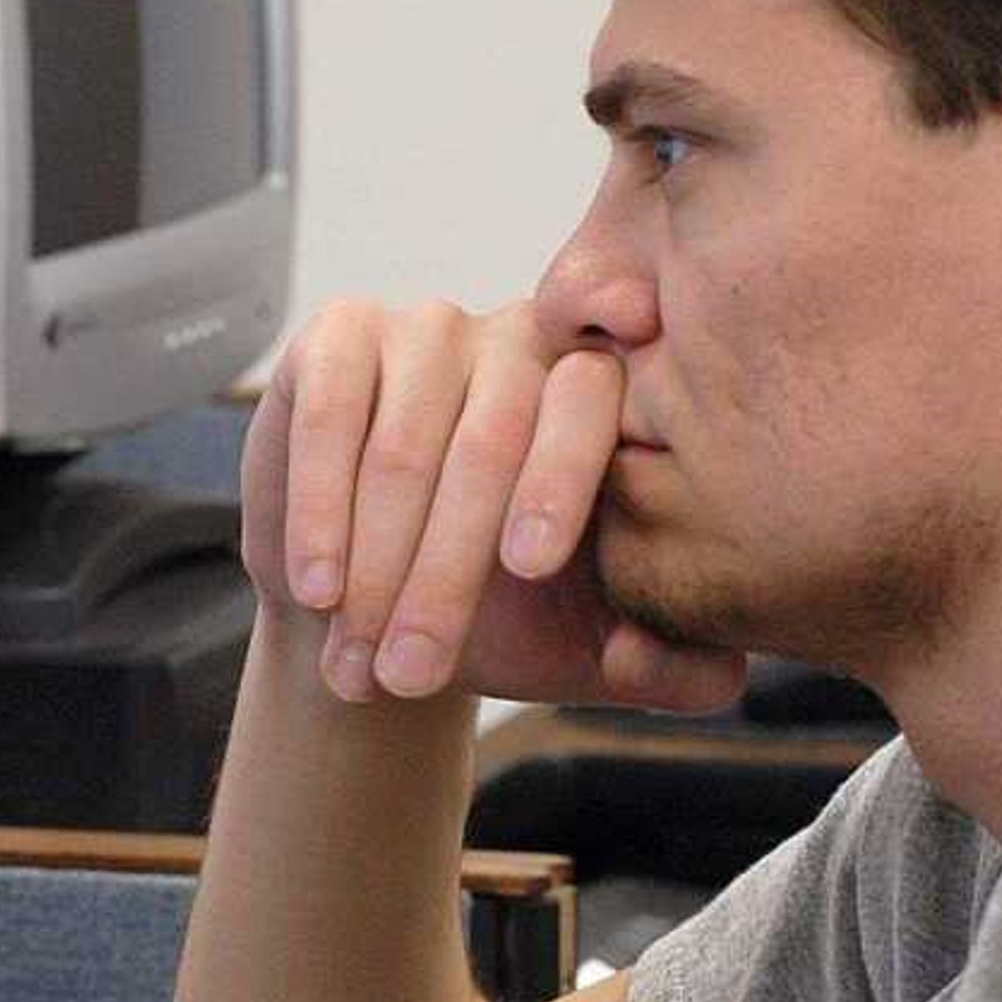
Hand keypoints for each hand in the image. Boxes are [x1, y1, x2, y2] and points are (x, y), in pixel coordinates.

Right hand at [243, 298, 746, 711]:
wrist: (379, 603)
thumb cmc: (502, 620)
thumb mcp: (590, 655)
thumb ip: (672, 669)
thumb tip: (684, 663)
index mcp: (602, 396)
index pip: (590, 411)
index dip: (559, 482)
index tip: (530, 566)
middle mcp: (523, 340)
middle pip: (488, 444)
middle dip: (445, 575)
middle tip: (412, 673)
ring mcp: (429, 328)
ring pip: (403, 445)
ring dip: (373, 566)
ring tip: (356, 663)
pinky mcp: (341, 334)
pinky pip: (331, 415)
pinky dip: (317, 509)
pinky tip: (318, 588)